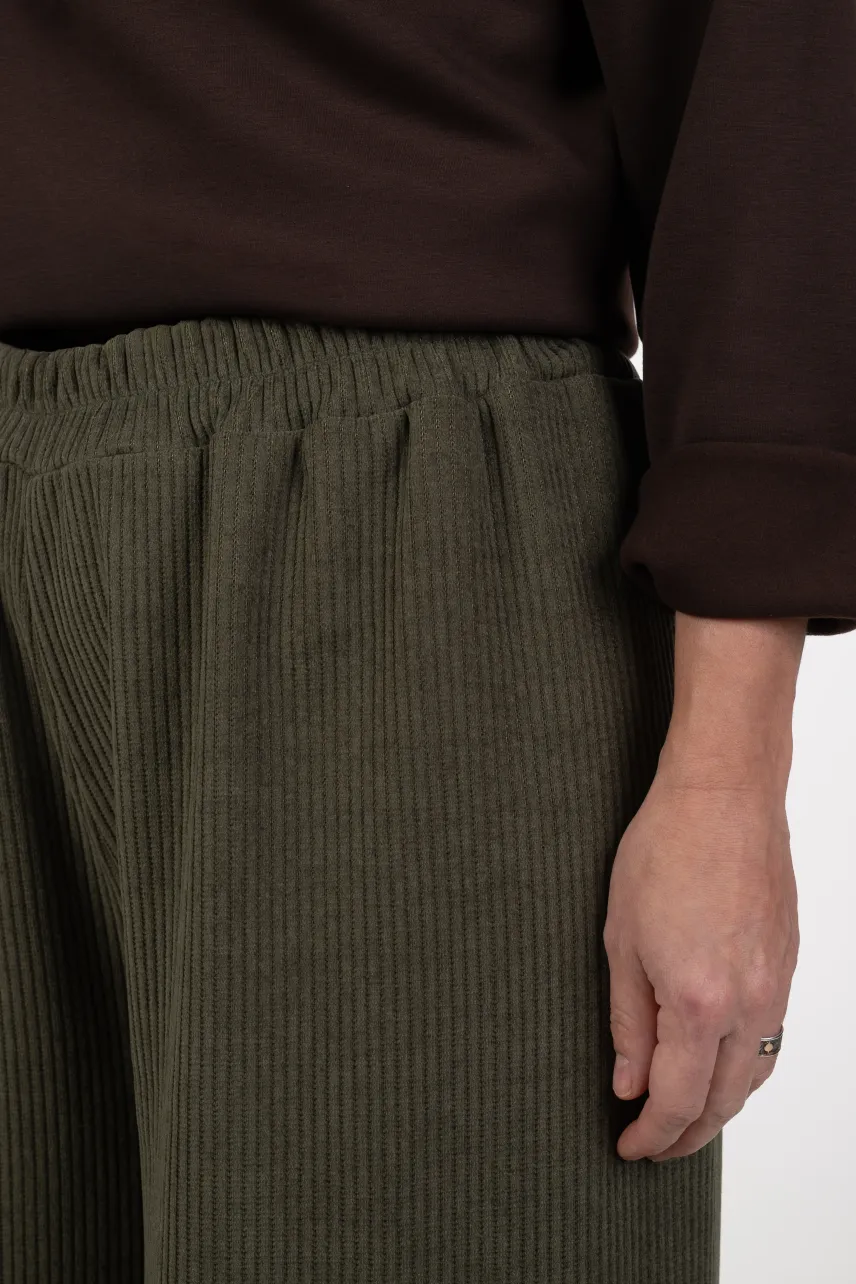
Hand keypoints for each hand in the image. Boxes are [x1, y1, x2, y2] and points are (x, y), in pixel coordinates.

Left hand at [603, 763, 799, 1161]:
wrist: (724, 795)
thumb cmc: (666, 849)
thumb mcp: (621, 938)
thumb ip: (628, 1020)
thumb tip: (629, 1081)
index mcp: (698, 1002)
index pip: (678, 1100)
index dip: (652, 1134)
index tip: (630, 1146)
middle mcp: (748, 1003)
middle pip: (723, 1102)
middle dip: (687, 1135)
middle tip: (654, 1145)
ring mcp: (775, 984)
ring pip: (752, 1075)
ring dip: (719, 1107)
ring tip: (683, 1115)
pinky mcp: (787, 964)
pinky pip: (769, 1037)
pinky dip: (742, 1067)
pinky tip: (718, 1063)